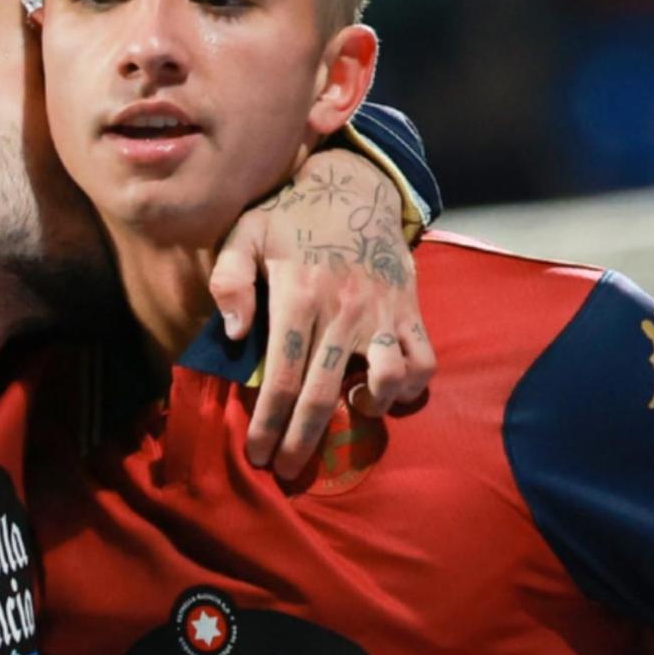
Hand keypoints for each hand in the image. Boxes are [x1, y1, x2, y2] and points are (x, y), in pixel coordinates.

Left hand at [209, 149, 435, 478]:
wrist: (355, 185)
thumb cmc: (290, 216)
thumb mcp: (245, 233)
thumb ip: (229, 280)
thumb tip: (234, 333)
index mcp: (298, 295)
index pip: (282, 377)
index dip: (269, 423)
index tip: (257, 453)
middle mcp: (344, 309)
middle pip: (324, 393)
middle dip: (303, 440)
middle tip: (286, 469)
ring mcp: (383, 312)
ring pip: (388, 380)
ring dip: (367, 410)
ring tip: (347, 415)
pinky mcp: (410, 311)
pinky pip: (424, 361)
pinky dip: (410, 387)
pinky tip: (384, 392)